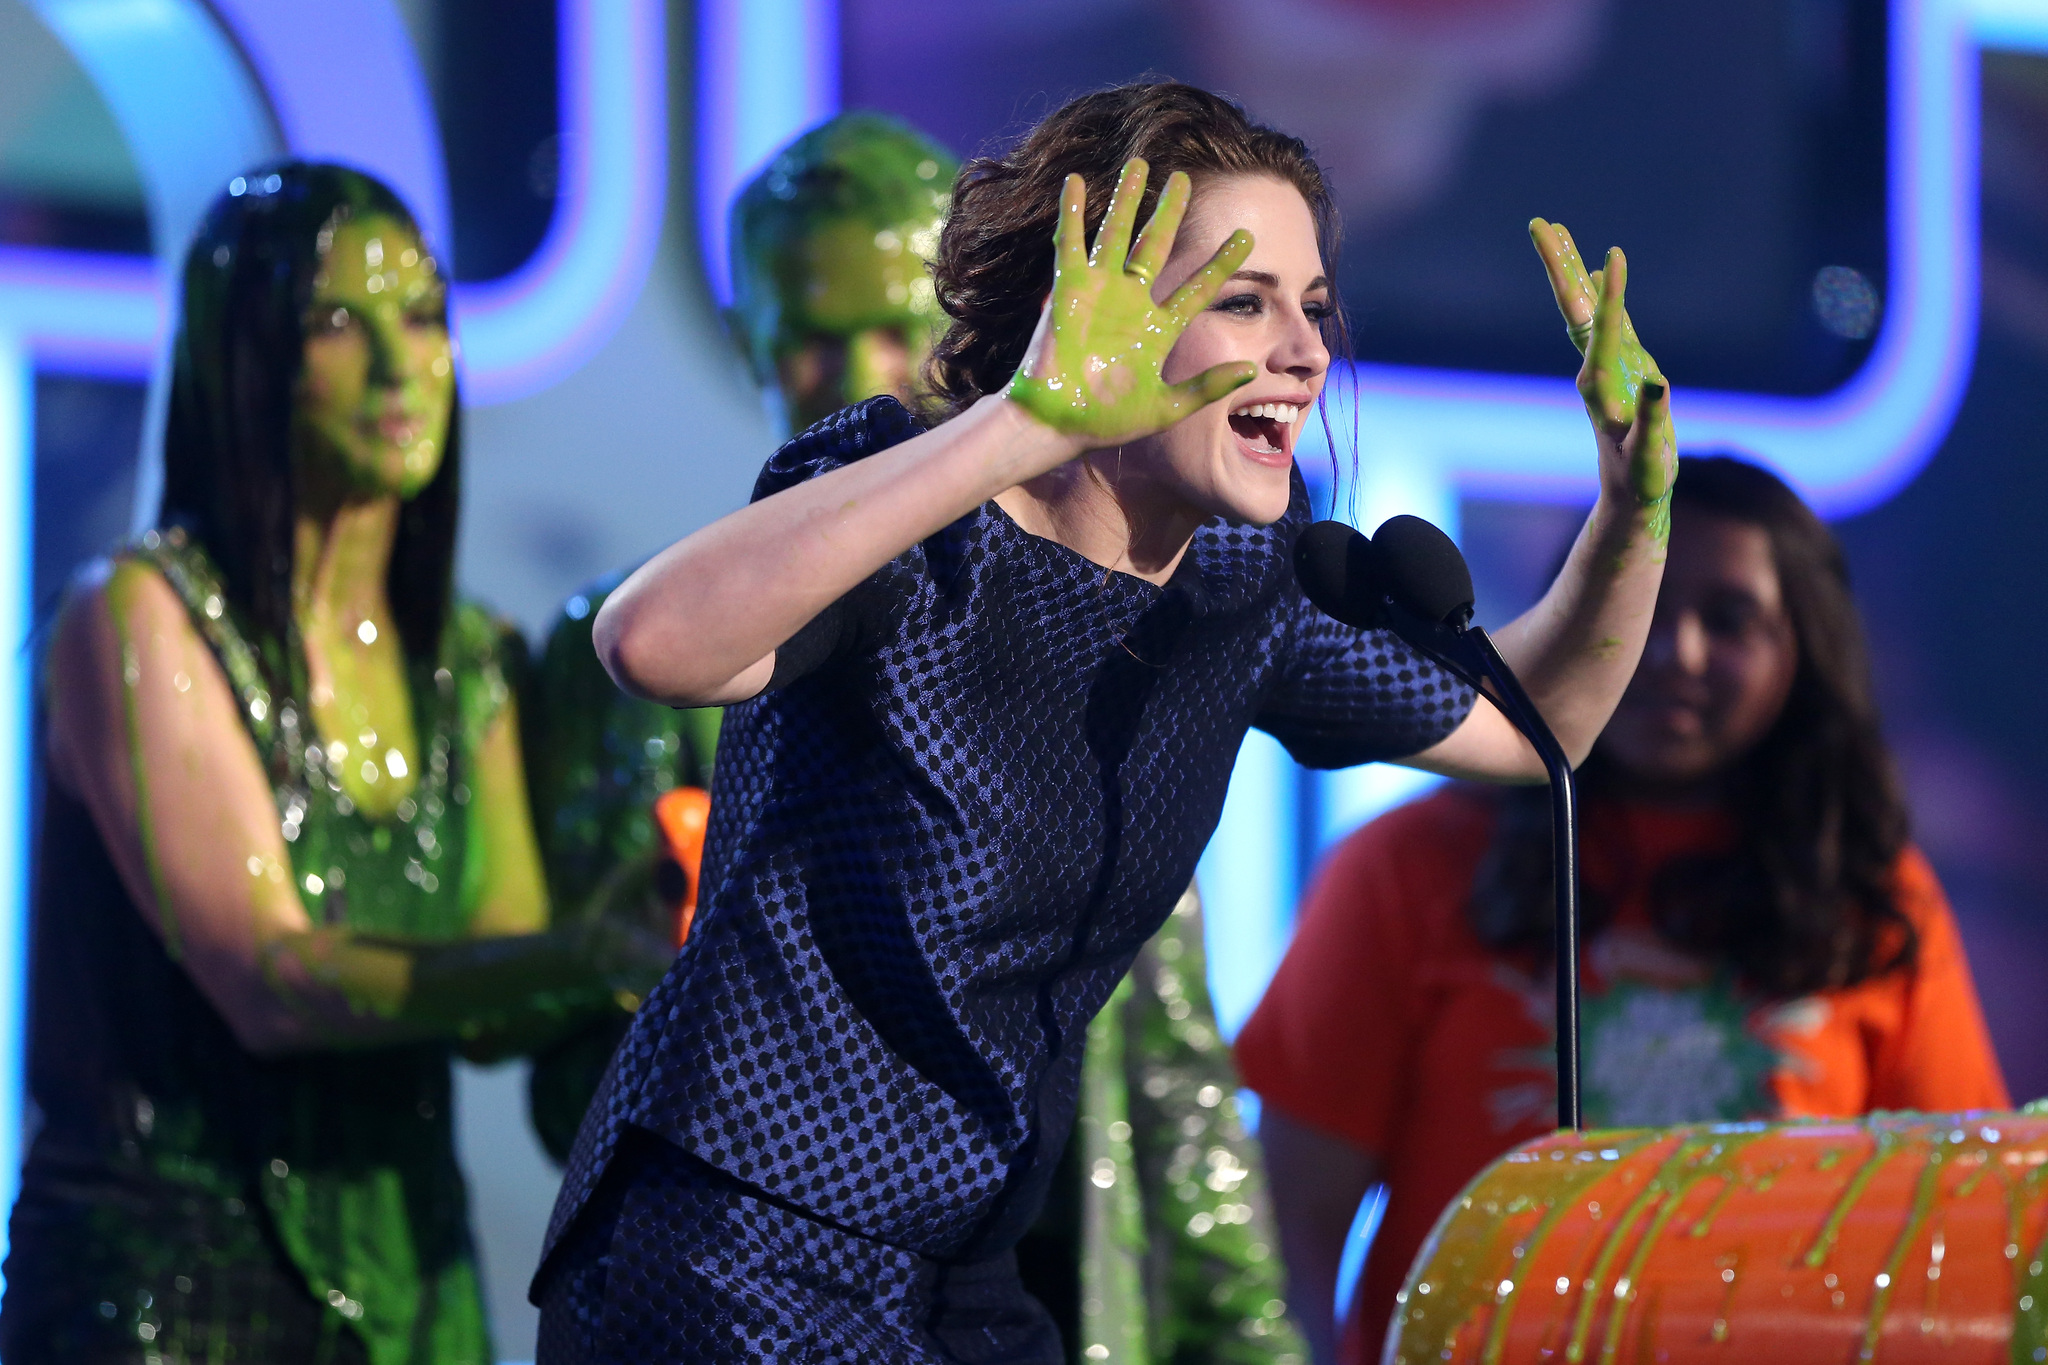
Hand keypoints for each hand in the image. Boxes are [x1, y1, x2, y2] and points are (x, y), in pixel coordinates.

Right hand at [1006, 158, 1256, 447]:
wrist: (1058, 426)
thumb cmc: (1108, 422)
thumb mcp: (1167, 408)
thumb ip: (1207, 387)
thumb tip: (1251, 371)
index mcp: (1158, 329)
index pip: (1198, 287)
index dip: (1222, 262)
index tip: (1248, 235)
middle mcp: (1130, 303)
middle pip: (1155, 245)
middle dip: (1170, 212)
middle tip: (1185, 178)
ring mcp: (1099, 293)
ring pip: (1116, 233)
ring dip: (1127, 198)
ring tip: (1140, 164)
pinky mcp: (1068, 290)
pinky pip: (1070, 243)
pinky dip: (1072, 212)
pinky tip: (1077, 182)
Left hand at [1530, 219, 1676, 543]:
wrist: (1632, 490)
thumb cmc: (1642, 476)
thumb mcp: (1648, 455)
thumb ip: (1653, 421)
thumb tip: (1658, 386)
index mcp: (1600, 383)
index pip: (1603, 328)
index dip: (1611, 293)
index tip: (1614, 256)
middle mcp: (1594, 366)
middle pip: (1574, 305)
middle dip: (1558, 264)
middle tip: (1539, 223)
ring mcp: (1604, 362)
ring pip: (1583, 305)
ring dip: (1570, 267)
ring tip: (1556, 230)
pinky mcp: (1619, 364)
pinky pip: (1606, 317)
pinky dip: (1600, 289)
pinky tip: (1596, 266)